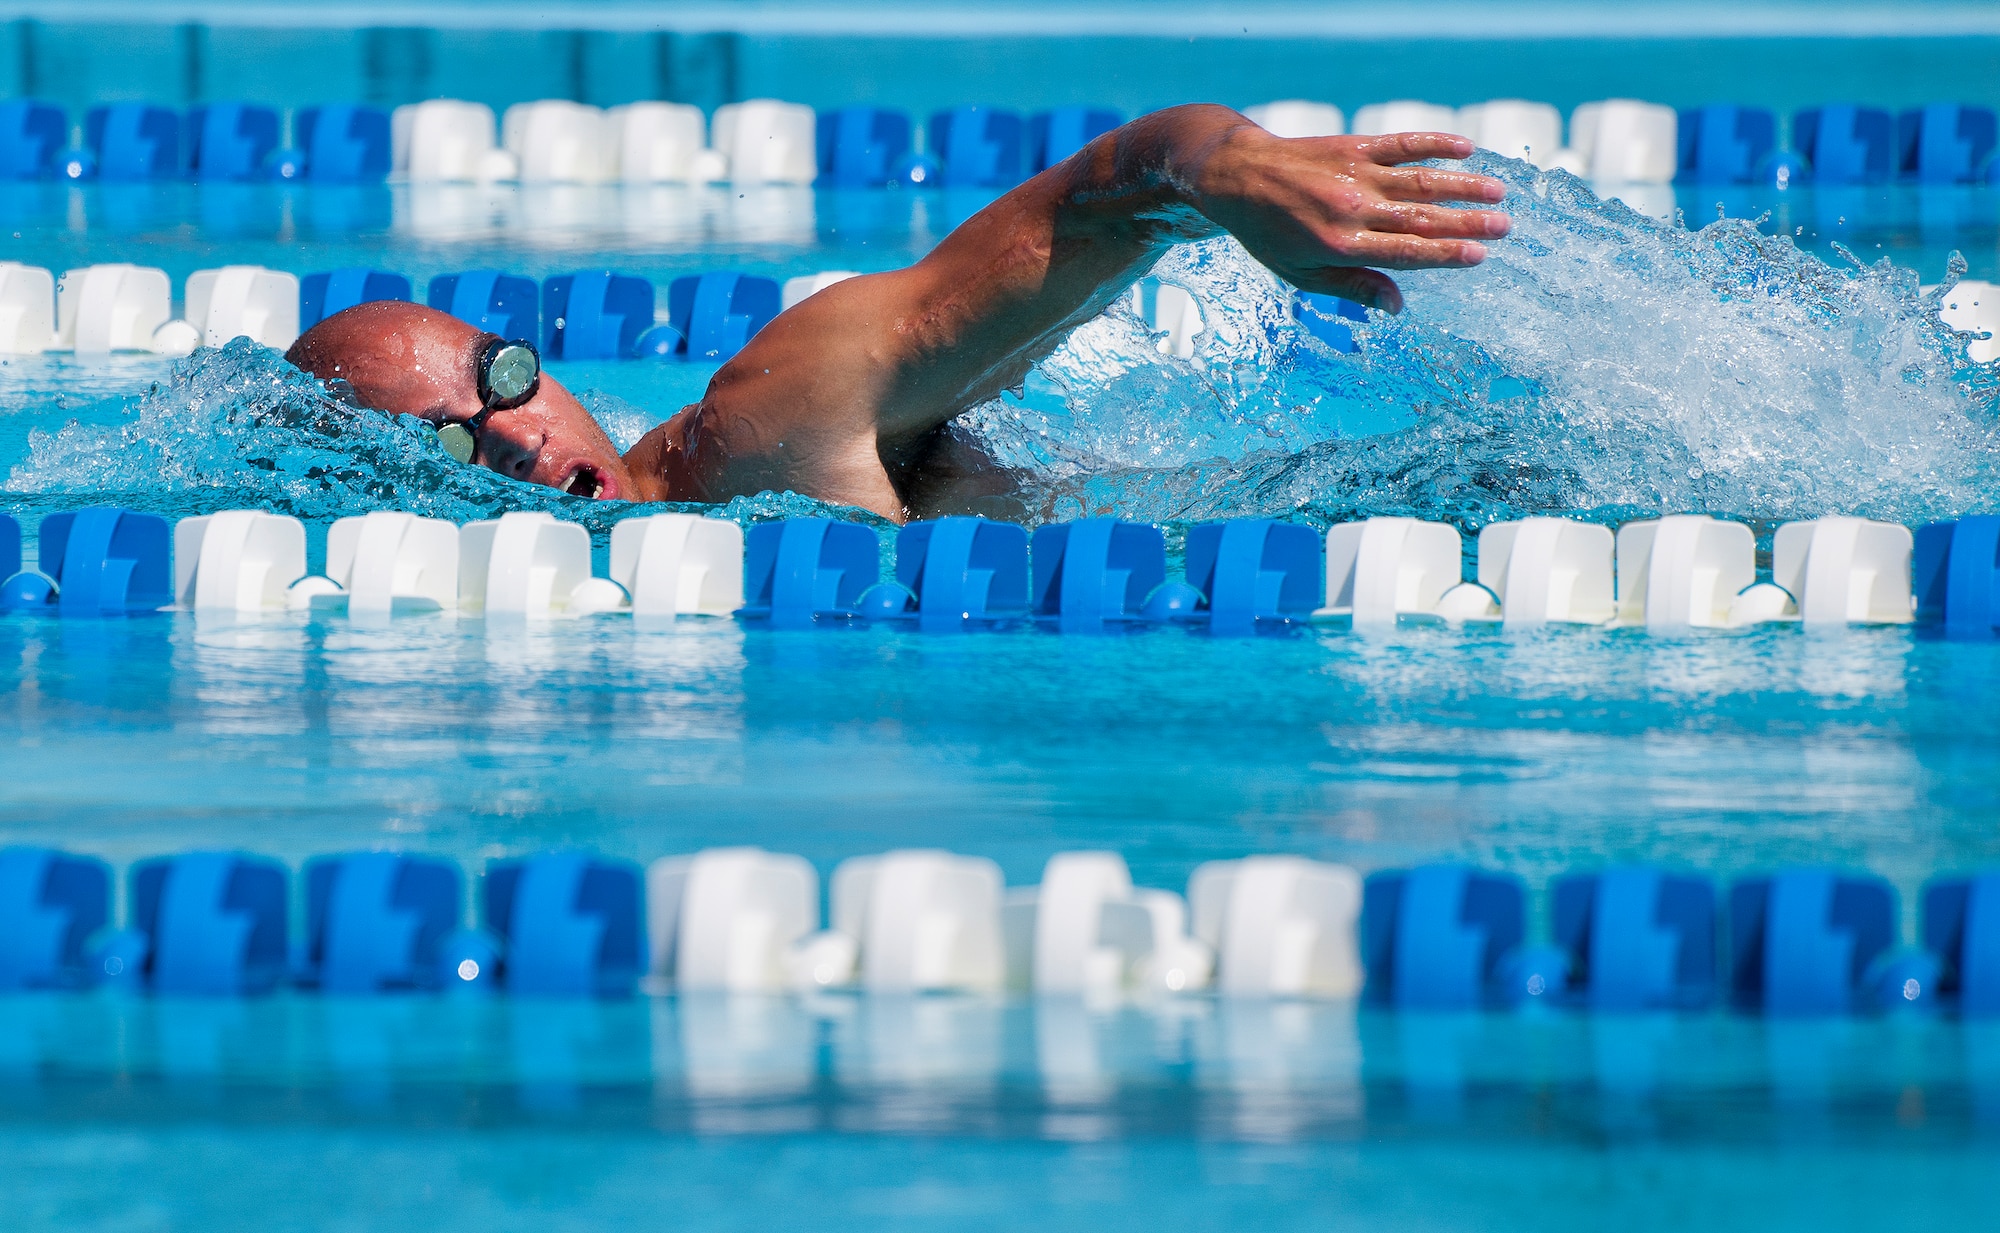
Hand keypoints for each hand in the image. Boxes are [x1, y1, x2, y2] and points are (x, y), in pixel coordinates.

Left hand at [1189, 124, 1510, 313]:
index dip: (1445, 254)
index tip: (1480, 256)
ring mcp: (1356, 173)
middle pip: (1421, 217)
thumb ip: (1351, 288)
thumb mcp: (1300, 275)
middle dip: (1467, 222)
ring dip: (1462, 185)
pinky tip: (1465, 149)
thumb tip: (1397, 306)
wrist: (1236, 176)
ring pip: (1420, 179)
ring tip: (1498, 192)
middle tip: (1505, 226)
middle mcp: (1353, 208)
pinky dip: (1434, 144)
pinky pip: (1401, 144)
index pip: (1405, 252)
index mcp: (1340, 245)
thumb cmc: (1269, 234)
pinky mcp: (1354, 145)